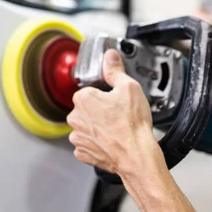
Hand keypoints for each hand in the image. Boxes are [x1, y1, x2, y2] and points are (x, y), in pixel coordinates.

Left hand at [66, 49, 161, 175]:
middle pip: (87, 109)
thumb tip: (110, 56)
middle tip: (118, 115)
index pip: (90, 91)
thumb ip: (115, 70)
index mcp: (83, 99)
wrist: (137, 155)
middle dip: (100, 111)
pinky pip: (87, 144)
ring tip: (116, 130)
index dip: (105, 95)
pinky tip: (110, 142)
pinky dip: (97, 144)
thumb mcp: (129, 87)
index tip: (116, 101)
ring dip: (97, 128)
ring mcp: (77, 137)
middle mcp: (75, 118)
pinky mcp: (82, 153)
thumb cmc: (133, 124)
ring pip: (86, 127)